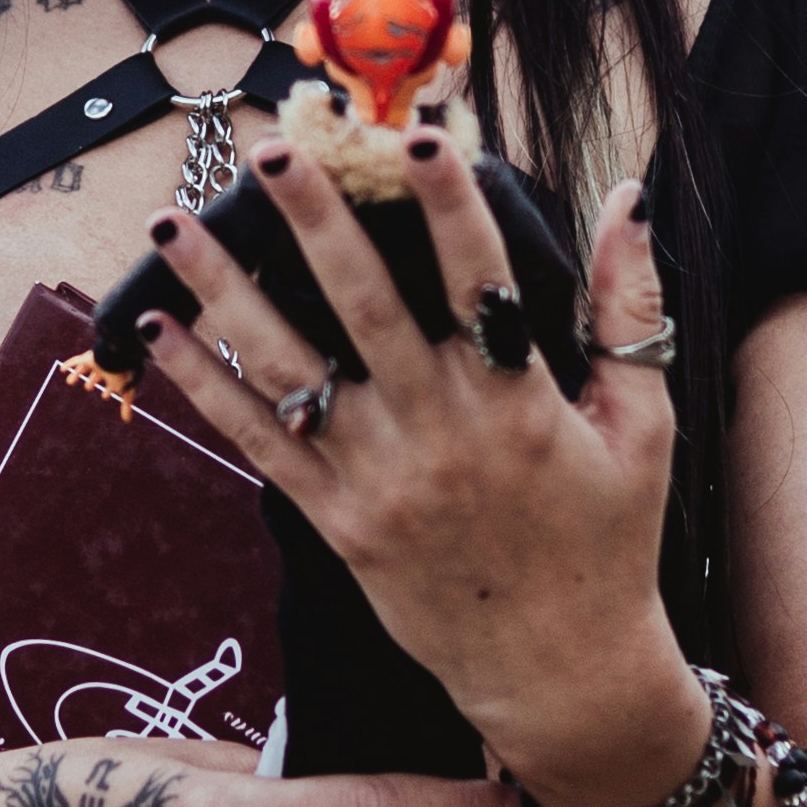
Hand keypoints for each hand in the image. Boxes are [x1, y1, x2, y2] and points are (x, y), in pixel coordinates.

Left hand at [129, 138, 709, 806]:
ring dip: (225, 292)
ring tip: (174, 225)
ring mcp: (380, 482)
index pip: (480, 282)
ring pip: (291, 370)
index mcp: (521, 404)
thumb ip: (629, 310)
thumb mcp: (643, 426)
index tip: (415, 134)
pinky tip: (163, 332)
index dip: (448, 205)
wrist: (559, 672)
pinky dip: (205, 389)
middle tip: (271, 151)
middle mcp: (441, 436)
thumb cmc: (609, 541)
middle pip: (366, 309)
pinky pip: (261, 445)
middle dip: (314, 224)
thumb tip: (627, 197)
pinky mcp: (338, 523)